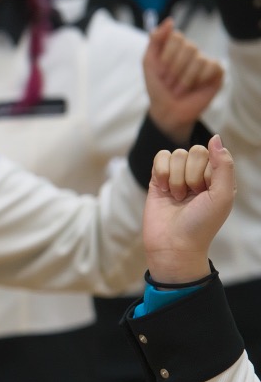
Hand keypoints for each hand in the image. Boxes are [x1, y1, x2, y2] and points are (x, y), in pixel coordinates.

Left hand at [143, 19, 224, 140]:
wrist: (167, 110)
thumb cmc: (157, 87)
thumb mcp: (149, 63)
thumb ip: (155, 41)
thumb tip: (169, 21)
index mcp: (175, 47)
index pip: (177, 37)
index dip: (167, 56)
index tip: (160, 71)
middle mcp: (191, 51)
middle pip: (189, 47)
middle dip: (175, 69)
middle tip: (169, 82)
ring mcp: (205, 61)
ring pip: (199, 59)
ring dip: (185, 79)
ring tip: (180, 89)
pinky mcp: (217, 72)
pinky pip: (213, 66)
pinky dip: (200, 79)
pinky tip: (196, 87)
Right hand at [144, 136, 234, 283]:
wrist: (174, 245)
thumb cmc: (202, 224)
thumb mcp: (222, 195)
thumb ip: (223, 165)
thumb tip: (215, 137)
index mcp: (217, 176)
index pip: (212, 153)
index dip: (207, 172)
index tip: (205, 193)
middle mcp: (198, 173)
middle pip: (194, 151)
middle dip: (191, 175)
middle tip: (190, 196)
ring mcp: (176, 175)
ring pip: (176, 154)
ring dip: (176, 178)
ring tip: (178, 197)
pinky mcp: (157, 179)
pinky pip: (159, 157)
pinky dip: (161, 172)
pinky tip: (164, 190)